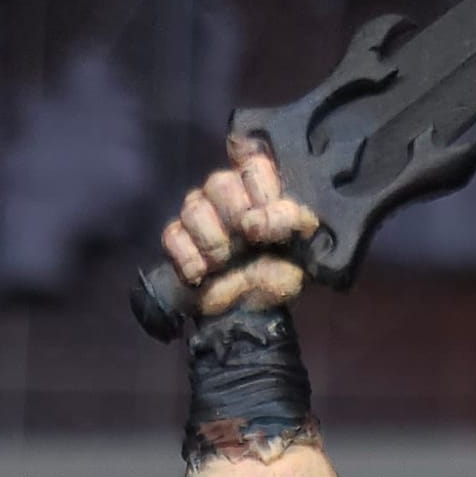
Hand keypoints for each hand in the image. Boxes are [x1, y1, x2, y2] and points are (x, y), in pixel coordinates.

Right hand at [160, 132, 319, 318]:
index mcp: (260, 187)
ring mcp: (200, 213)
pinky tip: (203, 274)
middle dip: (235, 218)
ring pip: (194, 208)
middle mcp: (227, 193)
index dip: (261, 191)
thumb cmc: (280, 272)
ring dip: (213, 243)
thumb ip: (289, 220)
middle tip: (247, 245)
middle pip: (219, 182)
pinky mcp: (178, 239)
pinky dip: (189, 259)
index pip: (254, 163)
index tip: (268, 220)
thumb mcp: (302, 247)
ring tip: (225, 263)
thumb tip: (250, 221)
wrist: (251, 313)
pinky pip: (173, 235)